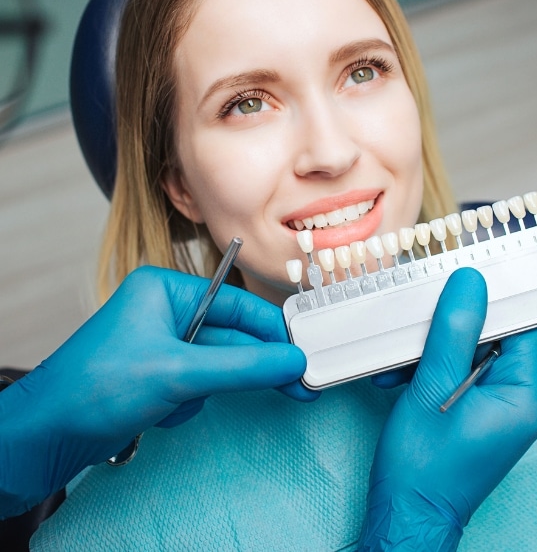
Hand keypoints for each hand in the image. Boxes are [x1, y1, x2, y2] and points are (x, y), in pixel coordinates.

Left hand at [0, 266, 309, 516]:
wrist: (45, 436)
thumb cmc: (95, 388)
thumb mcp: (179, 372)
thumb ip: (243, 366)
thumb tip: (292, 362)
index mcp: (166, 290)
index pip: (237, 304)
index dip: (272, 329)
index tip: (302, 352)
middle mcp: (166, 311)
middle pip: (231, 336)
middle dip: (256, 365)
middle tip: (299, 384)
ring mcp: (163, 345)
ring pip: (217, 364)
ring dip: (210, 388)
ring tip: (184, 404)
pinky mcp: (159, 375)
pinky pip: (199, 384)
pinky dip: (191, 401)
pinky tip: (164, 413)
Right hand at [359, 268, 536, 550]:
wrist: (405, 516)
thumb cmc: (422, 466)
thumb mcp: (432, 389)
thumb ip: (454, 332)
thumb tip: (471, 282)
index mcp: (524, 396)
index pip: (523, 324)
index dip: (495, 296)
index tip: (465, 274)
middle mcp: (518, 399)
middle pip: (492, 334)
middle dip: (448, 325)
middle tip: (417, 319)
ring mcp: (496, 406)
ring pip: (468, 351)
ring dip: (430, 347)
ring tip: (398, 360)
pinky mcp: (474, 411)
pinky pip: (456, 371)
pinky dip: (427, 367)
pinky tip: (398, 375)